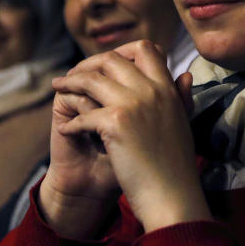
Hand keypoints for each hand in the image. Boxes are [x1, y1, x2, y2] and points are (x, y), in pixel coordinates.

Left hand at [50, 41, 210, 232]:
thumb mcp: (182, 124)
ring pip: (92, 79)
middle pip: (112, 59)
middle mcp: (153, 90)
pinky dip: (70, 122)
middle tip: (73, 75)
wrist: (172, 196)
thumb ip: (182, 97)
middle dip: (88, 64)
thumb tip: (185, 72)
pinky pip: (83, 113)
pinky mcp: (116, 122)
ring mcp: (134, 104)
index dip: (122, 52)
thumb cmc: (176, 165)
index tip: (106, 65)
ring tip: (58, 89)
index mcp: (168, 89)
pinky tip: (65, 130)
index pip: (146, 49)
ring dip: (70, 83)